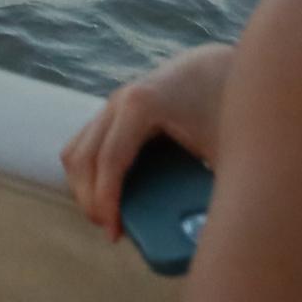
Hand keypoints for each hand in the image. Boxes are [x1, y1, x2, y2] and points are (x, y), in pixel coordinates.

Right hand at [60, 42, 234, 237]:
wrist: (222, 66)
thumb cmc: (226, 107)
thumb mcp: (223, 148)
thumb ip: (212, 187)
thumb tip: (202, 236)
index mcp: (142, 105)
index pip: (109, 161)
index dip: (106, 201)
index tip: (115, 234)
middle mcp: (119, 100)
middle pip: (83, 157)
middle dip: (90, 199)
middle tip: (112, 231)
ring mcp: (113, 103)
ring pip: (76, 150)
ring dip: (84, 186)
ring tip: (108, 216)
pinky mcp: (114, 111)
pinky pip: (86, 144)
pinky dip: (89, 172)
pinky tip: (109, 195)